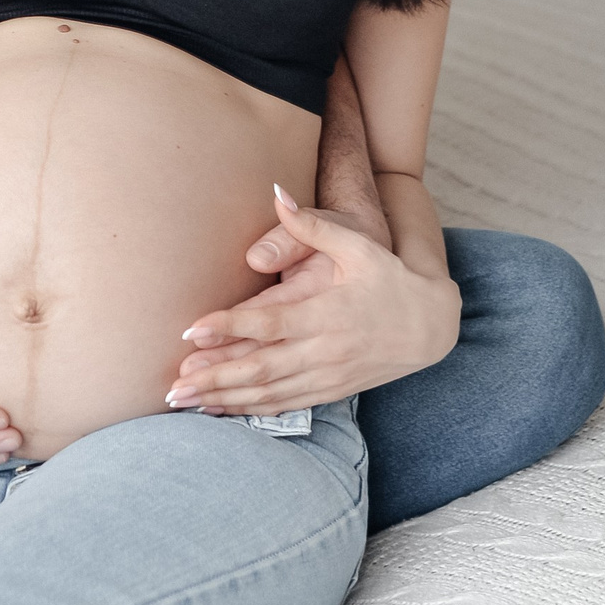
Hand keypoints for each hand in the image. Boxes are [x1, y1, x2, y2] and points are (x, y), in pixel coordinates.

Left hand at [166, 185, 460, 414]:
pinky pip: (285, 405)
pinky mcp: (331, 391)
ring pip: (268, 393)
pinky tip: (219, 411)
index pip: (269, 322)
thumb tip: (277, 192)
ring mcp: (327, 375)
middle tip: (172, 384)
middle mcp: (324, 349)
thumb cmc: (390, 278)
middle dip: (214, 377)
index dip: (229, 327)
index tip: (192, 330)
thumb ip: (312, 224)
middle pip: (260, 367)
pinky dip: (250, 411)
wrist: (432, 324)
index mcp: (327, 312)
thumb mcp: (358, 245)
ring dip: (224, 399)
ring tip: (183, 402)